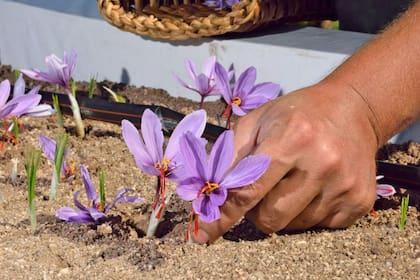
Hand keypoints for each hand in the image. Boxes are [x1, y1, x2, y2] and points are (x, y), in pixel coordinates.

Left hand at [194, 82, 379, 243]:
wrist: (353, 109)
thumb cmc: (298, 113)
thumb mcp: (258, 120)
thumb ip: (230, 155)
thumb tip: (208, 192)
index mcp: (292, 138)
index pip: (248, 190)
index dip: (223, 215)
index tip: (204, 235)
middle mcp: (322, 163)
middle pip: (270, 217)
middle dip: (255, 210)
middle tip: (262, 187)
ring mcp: (344, 185)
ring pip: (292, 226)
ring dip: (282, 209)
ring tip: (292, 180)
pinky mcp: (360, 201)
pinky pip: (318, 227)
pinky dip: (306, 212)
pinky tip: (314, 186)